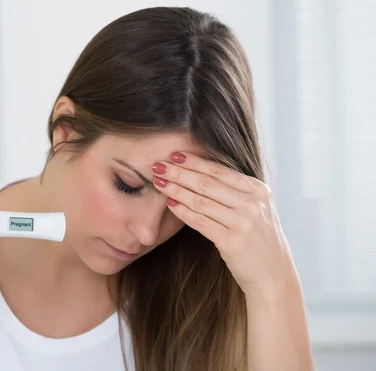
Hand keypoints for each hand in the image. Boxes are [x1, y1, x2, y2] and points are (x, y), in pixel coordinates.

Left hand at [151, 152, 299, 299]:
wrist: (274, 276)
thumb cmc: (259, 241)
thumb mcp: (256, 210)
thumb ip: (236, 193)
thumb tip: (200, 173)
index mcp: (258, 191)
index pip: (220, 171)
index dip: (195, 161)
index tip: (174, 154)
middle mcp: (252, 204)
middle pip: (207, 183)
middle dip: (179, 173)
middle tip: (158, 165)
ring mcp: (243, 223)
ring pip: (201, 201)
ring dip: (176, 190)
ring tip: (158, 182)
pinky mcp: (232, 242)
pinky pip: (201, 222)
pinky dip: (183, 212)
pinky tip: (170, 205)